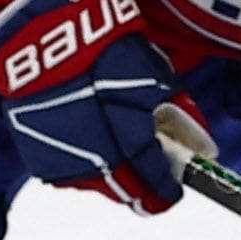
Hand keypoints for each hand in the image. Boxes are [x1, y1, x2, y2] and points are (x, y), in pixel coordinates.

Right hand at [0, 0, 181, 210]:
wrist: (41, 47)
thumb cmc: (104, 56)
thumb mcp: (154, 78)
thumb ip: (180, 116)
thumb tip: (200, 145)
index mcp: (128, 149)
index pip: (156, 190)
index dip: (168, 191)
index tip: (174, 188)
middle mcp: (96, 168)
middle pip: (127, 192)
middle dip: (141, 180)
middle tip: (148, 158)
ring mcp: (64, 167)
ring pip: (98, 184)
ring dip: (111, 169)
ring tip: (111, 135)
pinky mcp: (40, 161)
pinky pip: (71, 171)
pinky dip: (83, 159)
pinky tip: (84, 132)